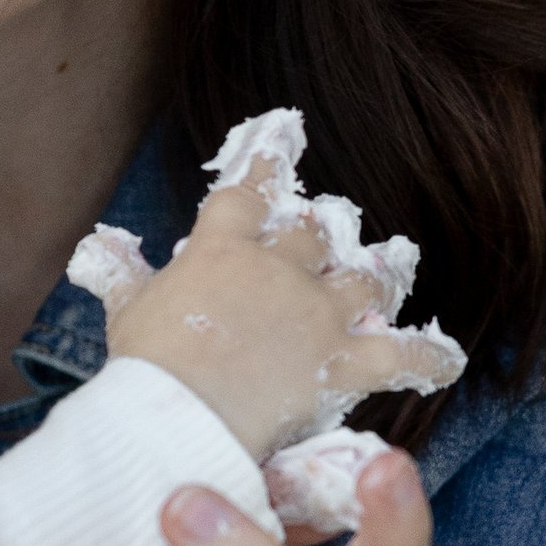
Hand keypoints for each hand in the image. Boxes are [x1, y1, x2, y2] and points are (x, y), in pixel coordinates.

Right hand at [109, 180, 460, 458]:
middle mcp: (278, 269)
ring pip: (365, 281)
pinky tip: (446, 358)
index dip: (266, 155)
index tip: (285, 127)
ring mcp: (316, 313)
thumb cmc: (145, 366)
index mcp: (222, 248)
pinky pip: (399, 356)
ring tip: (395, 262)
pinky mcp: (342, 363)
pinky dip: (426, 358)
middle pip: (313, 233)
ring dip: (381, 273)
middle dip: (324, 228)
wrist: (178, 418)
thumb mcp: (126, 311)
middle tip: (331, 225)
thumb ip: (120, 273)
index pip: (246, 187)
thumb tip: (99, 246)